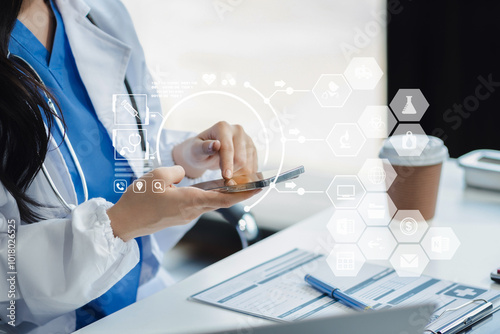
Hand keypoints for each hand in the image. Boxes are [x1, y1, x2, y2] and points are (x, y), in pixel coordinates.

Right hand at [107, 166, 259, 241]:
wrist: (124, 222)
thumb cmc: (138, 200)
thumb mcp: (157, 176)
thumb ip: (176, 171)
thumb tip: (183, 173)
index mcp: (190, 201)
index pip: (223, 198)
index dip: (243, 193)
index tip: (259, 187)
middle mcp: (192, 210)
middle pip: (222, 200)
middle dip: (240, 190)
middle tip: (255, 179)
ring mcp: (187, 214)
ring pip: (211, 200)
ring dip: (226, 191)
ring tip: (239, 179)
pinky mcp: (180, 214)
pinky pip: (200, 202)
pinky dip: (211, 194)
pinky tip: (216, 184)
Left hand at [172, 121, 257, 178]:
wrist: (205, 151)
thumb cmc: (198, 150)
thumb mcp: (195, 150)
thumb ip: (204, 147)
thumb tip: (215, 144)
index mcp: (222, 127)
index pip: (228, 148)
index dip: (227, 164)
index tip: (226, 177)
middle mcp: (237, 130)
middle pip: (240, 158)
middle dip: (233, 172)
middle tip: (224, 180)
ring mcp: (247, 139)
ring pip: (248, 164)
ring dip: (239, 175)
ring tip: (229, 177)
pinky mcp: (252, 148)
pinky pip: (253, 166)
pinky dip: (246, 174)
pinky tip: (236, 176)